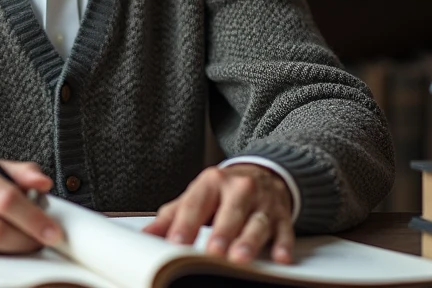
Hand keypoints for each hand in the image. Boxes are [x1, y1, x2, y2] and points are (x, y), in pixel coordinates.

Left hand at [142, 163, 294, 264]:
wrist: (264, 173)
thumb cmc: (224, 191)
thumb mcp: (197, 196)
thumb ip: (173, 216)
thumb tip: (146, 236)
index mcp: (211, 182)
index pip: (196, 204)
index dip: (185, 224)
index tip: (175, 242)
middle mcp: (239, 188)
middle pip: (229, 212)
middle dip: (221, 232)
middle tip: (213, 252)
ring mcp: (263, 201)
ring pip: (256, 222)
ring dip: (249, 241)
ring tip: (240, 258)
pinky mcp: (282, 214)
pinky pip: (284, 229)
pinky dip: (283, 244)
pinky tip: (280, 257)